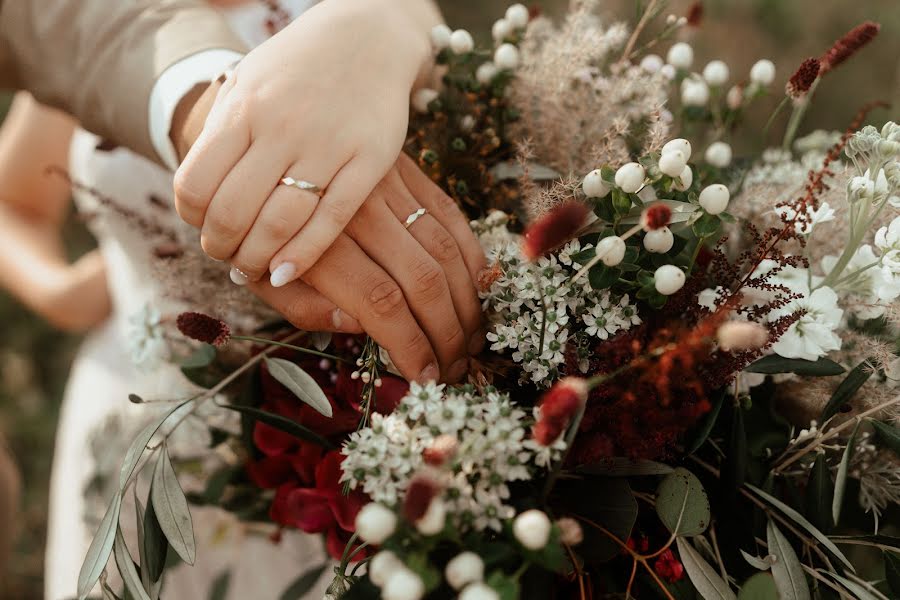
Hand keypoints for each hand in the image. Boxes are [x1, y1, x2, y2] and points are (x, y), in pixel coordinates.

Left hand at [173, 0, 438, 287]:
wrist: (369, 36)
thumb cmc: (299, 67)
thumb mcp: (248, 82)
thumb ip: (222, 134)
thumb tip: (196, 199)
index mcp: (244, 108)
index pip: (196, 185)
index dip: (192, 218)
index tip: (202, 225)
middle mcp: (282, 128)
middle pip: (232, 212)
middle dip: (220, 246)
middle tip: (226, 255)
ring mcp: (328, 147)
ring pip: (278, 223)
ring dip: (256, 258)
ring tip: (253, 266)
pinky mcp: (369, 162)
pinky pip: (331, 221)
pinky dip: (303, 255)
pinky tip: (285, 273)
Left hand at [248, 154, 486, 382]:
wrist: (261, 151)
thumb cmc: (259, 230)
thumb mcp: (257, 278)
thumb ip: (304, 309)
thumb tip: (359, 327)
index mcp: (314, 244)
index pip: (379, 301)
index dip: (409, 344)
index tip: (424, 377)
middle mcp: (355, 210)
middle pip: (421, 278)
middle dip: (446, 333)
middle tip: (457, 368)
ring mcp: (385, 185)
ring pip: (442, 249)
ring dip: (466, 302)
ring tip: (473, 340)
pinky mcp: (406, 170)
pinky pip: (450, 215)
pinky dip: (471, 257)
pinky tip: (477, 293)